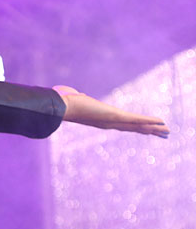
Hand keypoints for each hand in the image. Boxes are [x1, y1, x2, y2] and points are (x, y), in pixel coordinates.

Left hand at [53, 85, 169, 137]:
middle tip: (163, 134)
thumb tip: (76, 94)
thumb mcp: (75, 98)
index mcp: (101, 120)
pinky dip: (149, 121)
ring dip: (153, 128)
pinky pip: (135, 119)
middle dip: (148, 130)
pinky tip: (160, 123)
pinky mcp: (115, 116)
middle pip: (133, 128)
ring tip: (167, 131)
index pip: (122, 125)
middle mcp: (108, 123)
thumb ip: (78, 97)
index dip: (135, 127)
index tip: (145, 130)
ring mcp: (112, 121)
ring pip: (137, 126)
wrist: (61, 107)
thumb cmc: (64, 102)